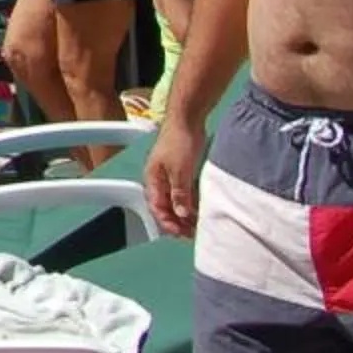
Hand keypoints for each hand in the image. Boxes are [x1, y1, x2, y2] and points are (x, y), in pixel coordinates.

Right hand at [145, 120, 203, 238]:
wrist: (187, 119)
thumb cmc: (179, 142)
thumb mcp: (180, 171)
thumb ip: (179, 194)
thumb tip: (181, 214)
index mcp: (153, 179)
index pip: (156, 207)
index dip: (167, 222)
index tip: (181, 233)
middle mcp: (159, 179)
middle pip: (164, 206)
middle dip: (176, 221)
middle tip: (191, 233)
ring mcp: (170, 175)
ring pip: (174, 201)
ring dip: (184, 214)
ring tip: (197, 225)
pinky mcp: (181, 171)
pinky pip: (183, 193)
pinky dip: (189, 204)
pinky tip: (199, 209)